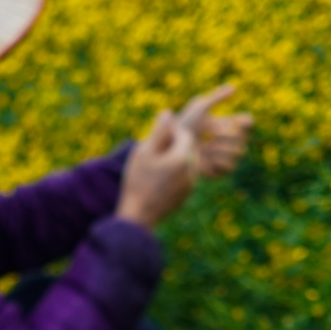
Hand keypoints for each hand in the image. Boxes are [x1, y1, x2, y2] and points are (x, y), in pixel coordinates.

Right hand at [117, 111, 199, 228]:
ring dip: (176, 157)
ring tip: (156, 162)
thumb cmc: (138, 181)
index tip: (157, 134)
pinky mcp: (187, 195)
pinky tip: (159, 177)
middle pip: (189, 148)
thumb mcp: (144, 152)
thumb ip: (159, 131)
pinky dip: (175, 172)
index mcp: (183, 158)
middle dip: (175, 144)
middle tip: (156, 147)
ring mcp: (191, 185)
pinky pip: (185, 176)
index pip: (184, 134)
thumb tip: (168, 112)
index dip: (171, 131)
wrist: (139, 216)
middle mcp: (192, 171)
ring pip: (188, 162)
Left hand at [177, 83, 252, 177]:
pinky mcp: (219, 171)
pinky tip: (204, 156)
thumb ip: (217, 96)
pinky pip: (230, 165)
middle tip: (211, 133)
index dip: (245, 122)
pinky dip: (217, 159)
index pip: (247, 123)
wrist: (171, 147)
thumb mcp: (199, 107)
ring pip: (240, 151)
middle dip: (228, 134)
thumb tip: (234, 87)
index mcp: (226, 125)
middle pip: (244, 137)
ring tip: (205, 146)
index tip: (238, 121)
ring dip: (220, 147)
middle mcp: (229, 141)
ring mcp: (225, 157)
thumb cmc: (183, 124)